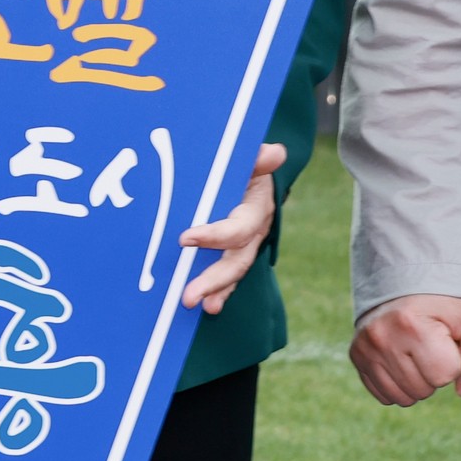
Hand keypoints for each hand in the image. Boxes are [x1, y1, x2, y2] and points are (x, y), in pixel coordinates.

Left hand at [177, 142, 285, 314]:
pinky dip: (219, 292)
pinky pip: (229, 276)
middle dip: (213, 280)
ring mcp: (246, 246)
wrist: (254, 174)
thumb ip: (257, 159)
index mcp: (256, 210)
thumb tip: (276, 152)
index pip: (237, 229)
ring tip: (197, 305)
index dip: (214, 236)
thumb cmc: (246, 165)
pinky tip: (207, 307)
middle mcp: (254, 233)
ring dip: (215, 291)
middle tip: (189, 296)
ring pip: (232, 272)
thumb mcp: (250, 159)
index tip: (184, 238)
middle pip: (236, 261)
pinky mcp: (235, 252)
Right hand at [352, 294, 460, 405]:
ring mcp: (364, 347)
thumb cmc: (451, 305)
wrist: (414, 282)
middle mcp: (381, 336)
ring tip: (420, 354)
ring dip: (419, 384)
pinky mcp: (357, 356)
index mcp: (411, 324)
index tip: (451, 341)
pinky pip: (384, 396)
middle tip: (435, 346)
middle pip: (423, 390)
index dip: (456, 363)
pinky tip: (405, 363)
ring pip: (403, 398)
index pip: (444, 376)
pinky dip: (400, 387)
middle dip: (437, 375)